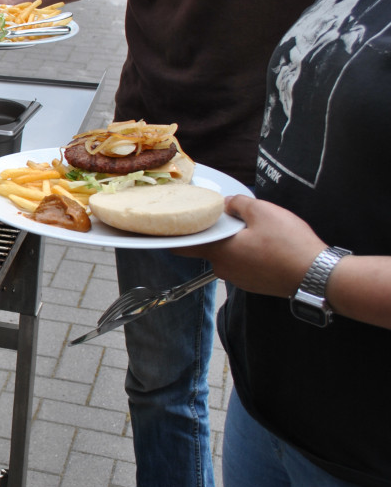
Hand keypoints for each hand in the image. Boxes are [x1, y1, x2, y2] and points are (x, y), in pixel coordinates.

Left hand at [175, 195, 324, 297]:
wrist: (316, 276)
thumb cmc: (289, 246)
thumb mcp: (263, 212)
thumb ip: (238, 204)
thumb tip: (227, 203)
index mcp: (219, 251)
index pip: (184, 245)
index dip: (176, 235)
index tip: (169, 228)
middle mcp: (224, 268)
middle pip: (209, 247)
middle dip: (215, 233)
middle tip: (225, 218)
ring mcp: (239, 279)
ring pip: (229, 256)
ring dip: (235, 243)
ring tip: (254, 230)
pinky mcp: (255, 283)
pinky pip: (244, 265)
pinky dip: (248, 254)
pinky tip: (265, 245)